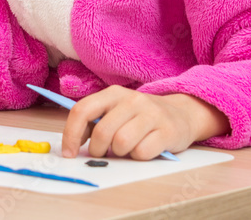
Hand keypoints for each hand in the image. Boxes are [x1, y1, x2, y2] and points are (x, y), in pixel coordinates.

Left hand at [60, 86, 230, 160]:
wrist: (181, 114)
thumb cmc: (140, 117)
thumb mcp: (116, 111)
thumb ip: (95, 122)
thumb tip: (73, 145)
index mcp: (113, 93)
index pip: (82, 110)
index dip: (71, 134)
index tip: (69, 153)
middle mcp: (132, 99)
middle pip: (102, 131)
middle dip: (97, 149)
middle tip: (103, 152)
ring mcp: (151, 114)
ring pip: (121, 143)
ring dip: (119, 153)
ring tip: (126, 148)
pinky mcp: (167, 131)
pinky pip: (142, 152)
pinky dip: (138, 156)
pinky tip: (144, 149)